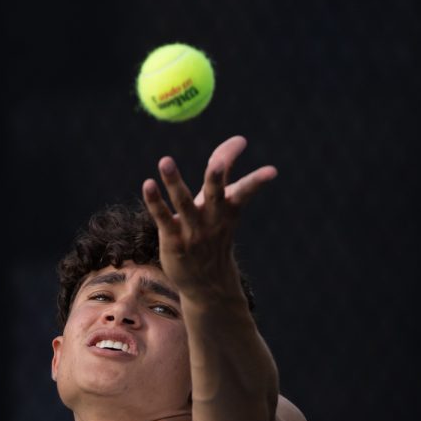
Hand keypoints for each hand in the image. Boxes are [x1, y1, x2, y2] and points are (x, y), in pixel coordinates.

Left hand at [141, 135, 276, 304]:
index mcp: (229, 209)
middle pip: (215, 194)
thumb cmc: (215, 232)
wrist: (206, 282)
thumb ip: (226, 170)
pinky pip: (163, 218)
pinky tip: (148, 184)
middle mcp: (212, 218)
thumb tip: (239, 139)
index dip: (257, 181)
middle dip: (217, 179)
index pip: (244, 191)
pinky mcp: (173, 240)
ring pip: (183, 202)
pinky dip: (155, 201)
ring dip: (174, 182)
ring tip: (165, 161)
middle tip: (217, 163)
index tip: (272, 171)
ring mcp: (193, 230)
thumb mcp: (224, 203)